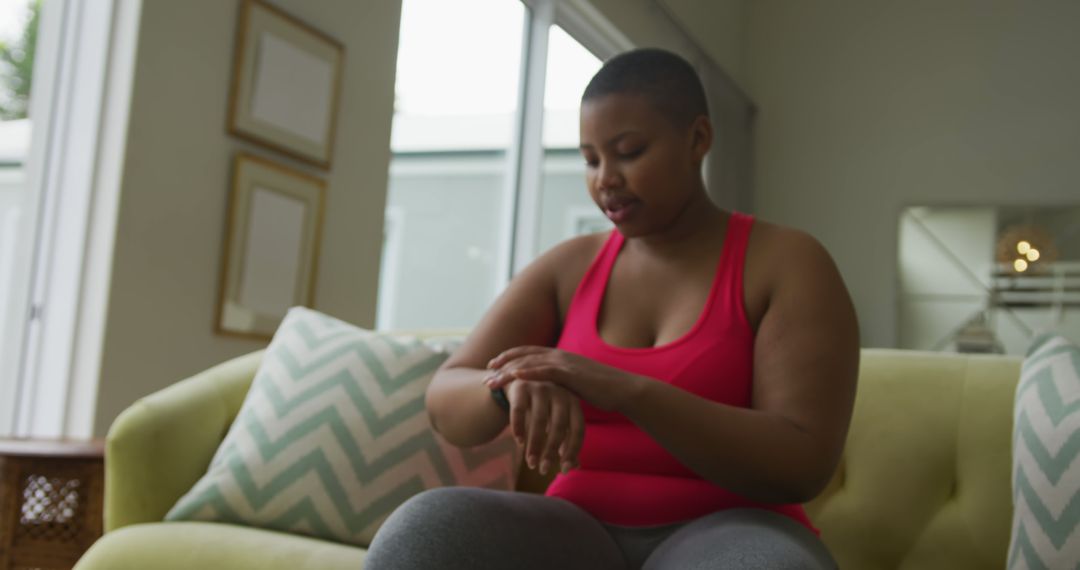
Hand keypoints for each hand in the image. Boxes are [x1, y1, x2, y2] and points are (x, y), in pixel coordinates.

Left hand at [484, 346, 642, 412]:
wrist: (622, 389)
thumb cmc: (601, 390)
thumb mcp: (575, 385)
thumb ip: (561, 384)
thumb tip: (551, 391)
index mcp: (559, 357)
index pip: (528, 353)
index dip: (509, 358)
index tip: (493, 366)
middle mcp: (559, 355)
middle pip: (523, 355)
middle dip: (502, 364)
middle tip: (486, 374)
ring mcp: (565, 362)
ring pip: (529, 363)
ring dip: (508, 371)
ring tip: (492, 380)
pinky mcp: (571, 372)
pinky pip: (545, 371)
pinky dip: (528, 372)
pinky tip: (515, 376)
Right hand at [500, 378, 583, 474]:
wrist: (520, 379)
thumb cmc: (544, 406)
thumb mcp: (558, 420)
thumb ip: (566, 440)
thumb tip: (576, 467)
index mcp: (574, 401)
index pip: (578, 429)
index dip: (573, 451)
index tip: (565, 470)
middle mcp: (560, 392)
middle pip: (559, 426)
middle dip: (551, 451)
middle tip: (543, 470)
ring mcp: (540, 388)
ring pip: (539, 420)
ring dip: (534, 445)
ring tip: (530, 463)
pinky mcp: (521, 386)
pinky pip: (519, 410)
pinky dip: (519, 428)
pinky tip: (519, 442)